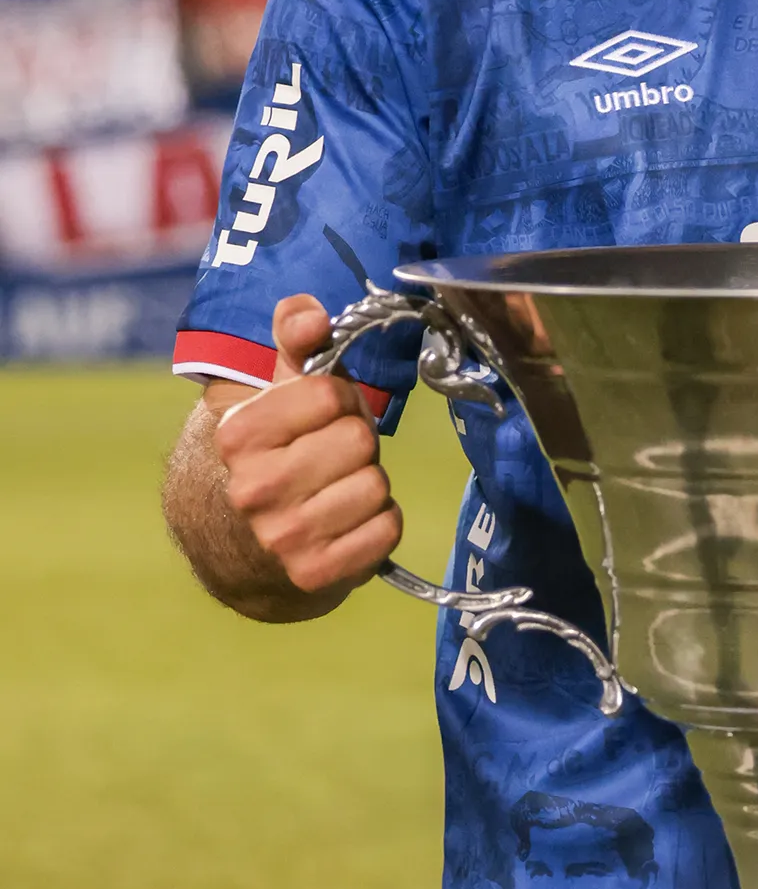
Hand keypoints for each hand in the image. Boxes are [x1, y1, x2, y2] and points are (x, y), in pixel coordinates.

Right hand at [214, 294, 402, 597]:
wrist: (244, 545)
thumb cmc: (279, 451)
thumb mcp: (279, 388)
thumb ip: (296, 338)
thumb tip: (309, 314)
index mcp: (239, 435)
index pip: (331, 393)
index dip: (339, 399)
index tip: (322, 416)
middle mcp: (253, 489)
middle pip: (359, 440)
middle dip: (357, 443)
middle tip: (334, 456)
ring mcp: (282, 537)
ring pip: (376, 485)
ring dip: (369, 484)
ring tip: (339, 488)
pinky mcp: (314, 574)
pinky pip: (386, 529)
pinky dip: (379, 523)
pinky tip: (348, 522)